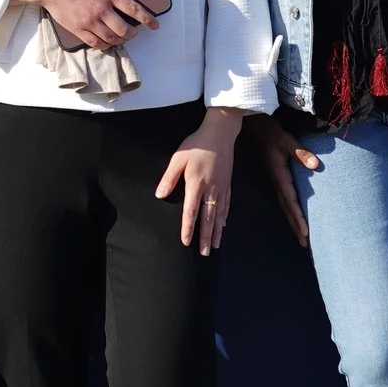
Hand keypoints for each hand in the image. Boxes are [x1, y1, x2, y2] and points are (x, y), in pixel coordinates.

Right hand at [13, 0, 157, 51]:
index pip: (134, 9)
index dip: (148, 19)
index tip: (155, 24)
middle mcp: (101, 9)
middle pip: (124, 29)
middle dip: (133, 34)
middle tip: (135, 32)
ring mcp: (89, 21)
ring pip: (111, 38)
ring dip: (120, 40)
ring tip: (122, 38)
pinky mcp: (78, 29)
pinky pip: (96, 43)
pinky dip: (105, 45)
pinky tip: (107, 43)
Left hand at [156, 107, 240, 254]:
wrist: (220, 133)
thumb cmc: (197, 145)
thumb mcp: (178, 158)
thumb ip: (169, 178)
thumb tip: (159, 195)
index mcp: (196, 185)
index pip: (191, 212)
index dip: (188, 228)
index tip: (186, 242)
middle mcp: (210, 190)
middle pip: (208, 218)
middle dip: (206, 237)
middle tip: (206, 253)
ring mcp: (221, 188)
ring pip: (219, 214)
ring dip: (217, 232)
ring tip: (216, 246)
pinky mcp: (227, 184)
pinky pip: (227, 205)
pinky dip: (224, 217)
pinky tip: (223, 225)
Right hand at [241, 114, 320, 246]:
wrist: (253, 128)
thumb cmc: (270, 133)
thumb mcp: (286, 140)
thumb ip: (301, 153)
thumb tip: (316, 165)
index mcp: (280, 176)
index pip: (291, 201)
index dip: (298, 218)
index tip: (305, 233)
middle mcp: (277, 182)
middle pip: (287, 209)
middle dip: (296, 227)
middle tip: (304, 244)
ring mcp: (275, 181)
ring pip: (285, 206)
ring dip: (293, 222)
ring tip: (301, 237)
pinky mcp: (275, 178)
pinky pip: (284, 199)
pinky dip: (289, 211)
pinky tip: (293, 216)